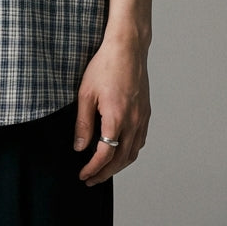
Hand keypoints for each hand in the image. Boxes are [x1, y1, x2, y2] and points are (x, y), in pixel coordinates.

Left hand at [73, 36, 150, 185]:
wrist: (127, 48)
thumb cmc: (105, 66)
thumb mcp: (85, 93)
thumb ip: (83, 123)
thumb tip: (80, 147)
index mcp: (116, 118)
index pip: (105, 155)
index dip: (93, 168)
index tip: (83, 175)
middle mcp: (133, 122)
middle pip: (121, 160)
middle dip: (105, 173)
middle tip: (91, 179)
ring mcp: (142, 118)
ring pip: (133, 153)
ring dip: (118, 166)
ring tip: (103, 170)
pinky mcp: (146, 112)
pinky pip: (140, 141)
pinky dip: (129, 153)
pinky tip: (120, 151)